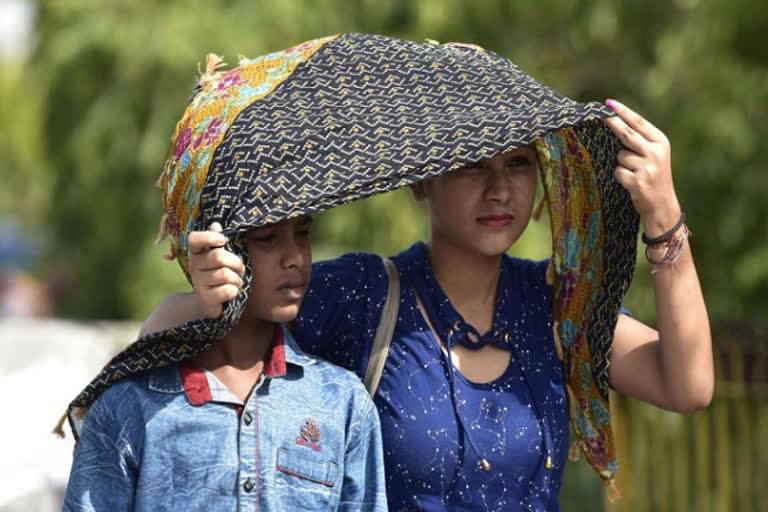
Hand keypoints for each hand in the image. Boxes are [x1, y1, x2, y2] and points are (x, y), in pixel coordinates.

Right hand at [188, 222, 245, 317]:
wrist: (207, 301)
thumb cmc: (217, 273)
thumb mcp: (217, 255)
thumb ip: (216, 240)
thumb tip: (216, 224)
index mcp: (197, 252)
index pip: (194, 239)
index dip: (209, 237)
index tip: (223, 241)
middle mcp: (194, 265)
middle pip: (219, 257)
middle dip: (237, 263)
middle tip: (241, 269)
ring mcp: (198, 282)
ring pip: (225, 275)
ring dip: (237, 279)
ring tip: (236, 281)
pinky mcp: (205, 298)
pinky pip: (226, 291)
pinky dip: (234, 291)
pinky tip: (232, 291)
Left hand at [603, 99, 681, 236]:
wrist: (662, 205)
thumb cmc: (654, 176)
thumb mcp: (655, 155)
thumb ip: (640, 140)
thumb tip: (615, 122)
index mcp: (661, 142)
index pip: (638, 123)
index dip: (623, 112)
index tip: (609, 103)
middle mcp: (656, 152)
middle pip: (626, 134)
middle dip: (611, 123)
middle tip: (599, 115)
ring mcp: (647, 167)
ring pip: (620, 156)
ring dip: (621, 163)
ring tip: (634, 173)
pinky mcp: (637, 181)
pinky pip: (618, 171)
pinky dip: (620, 176)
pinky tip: (631, 183)